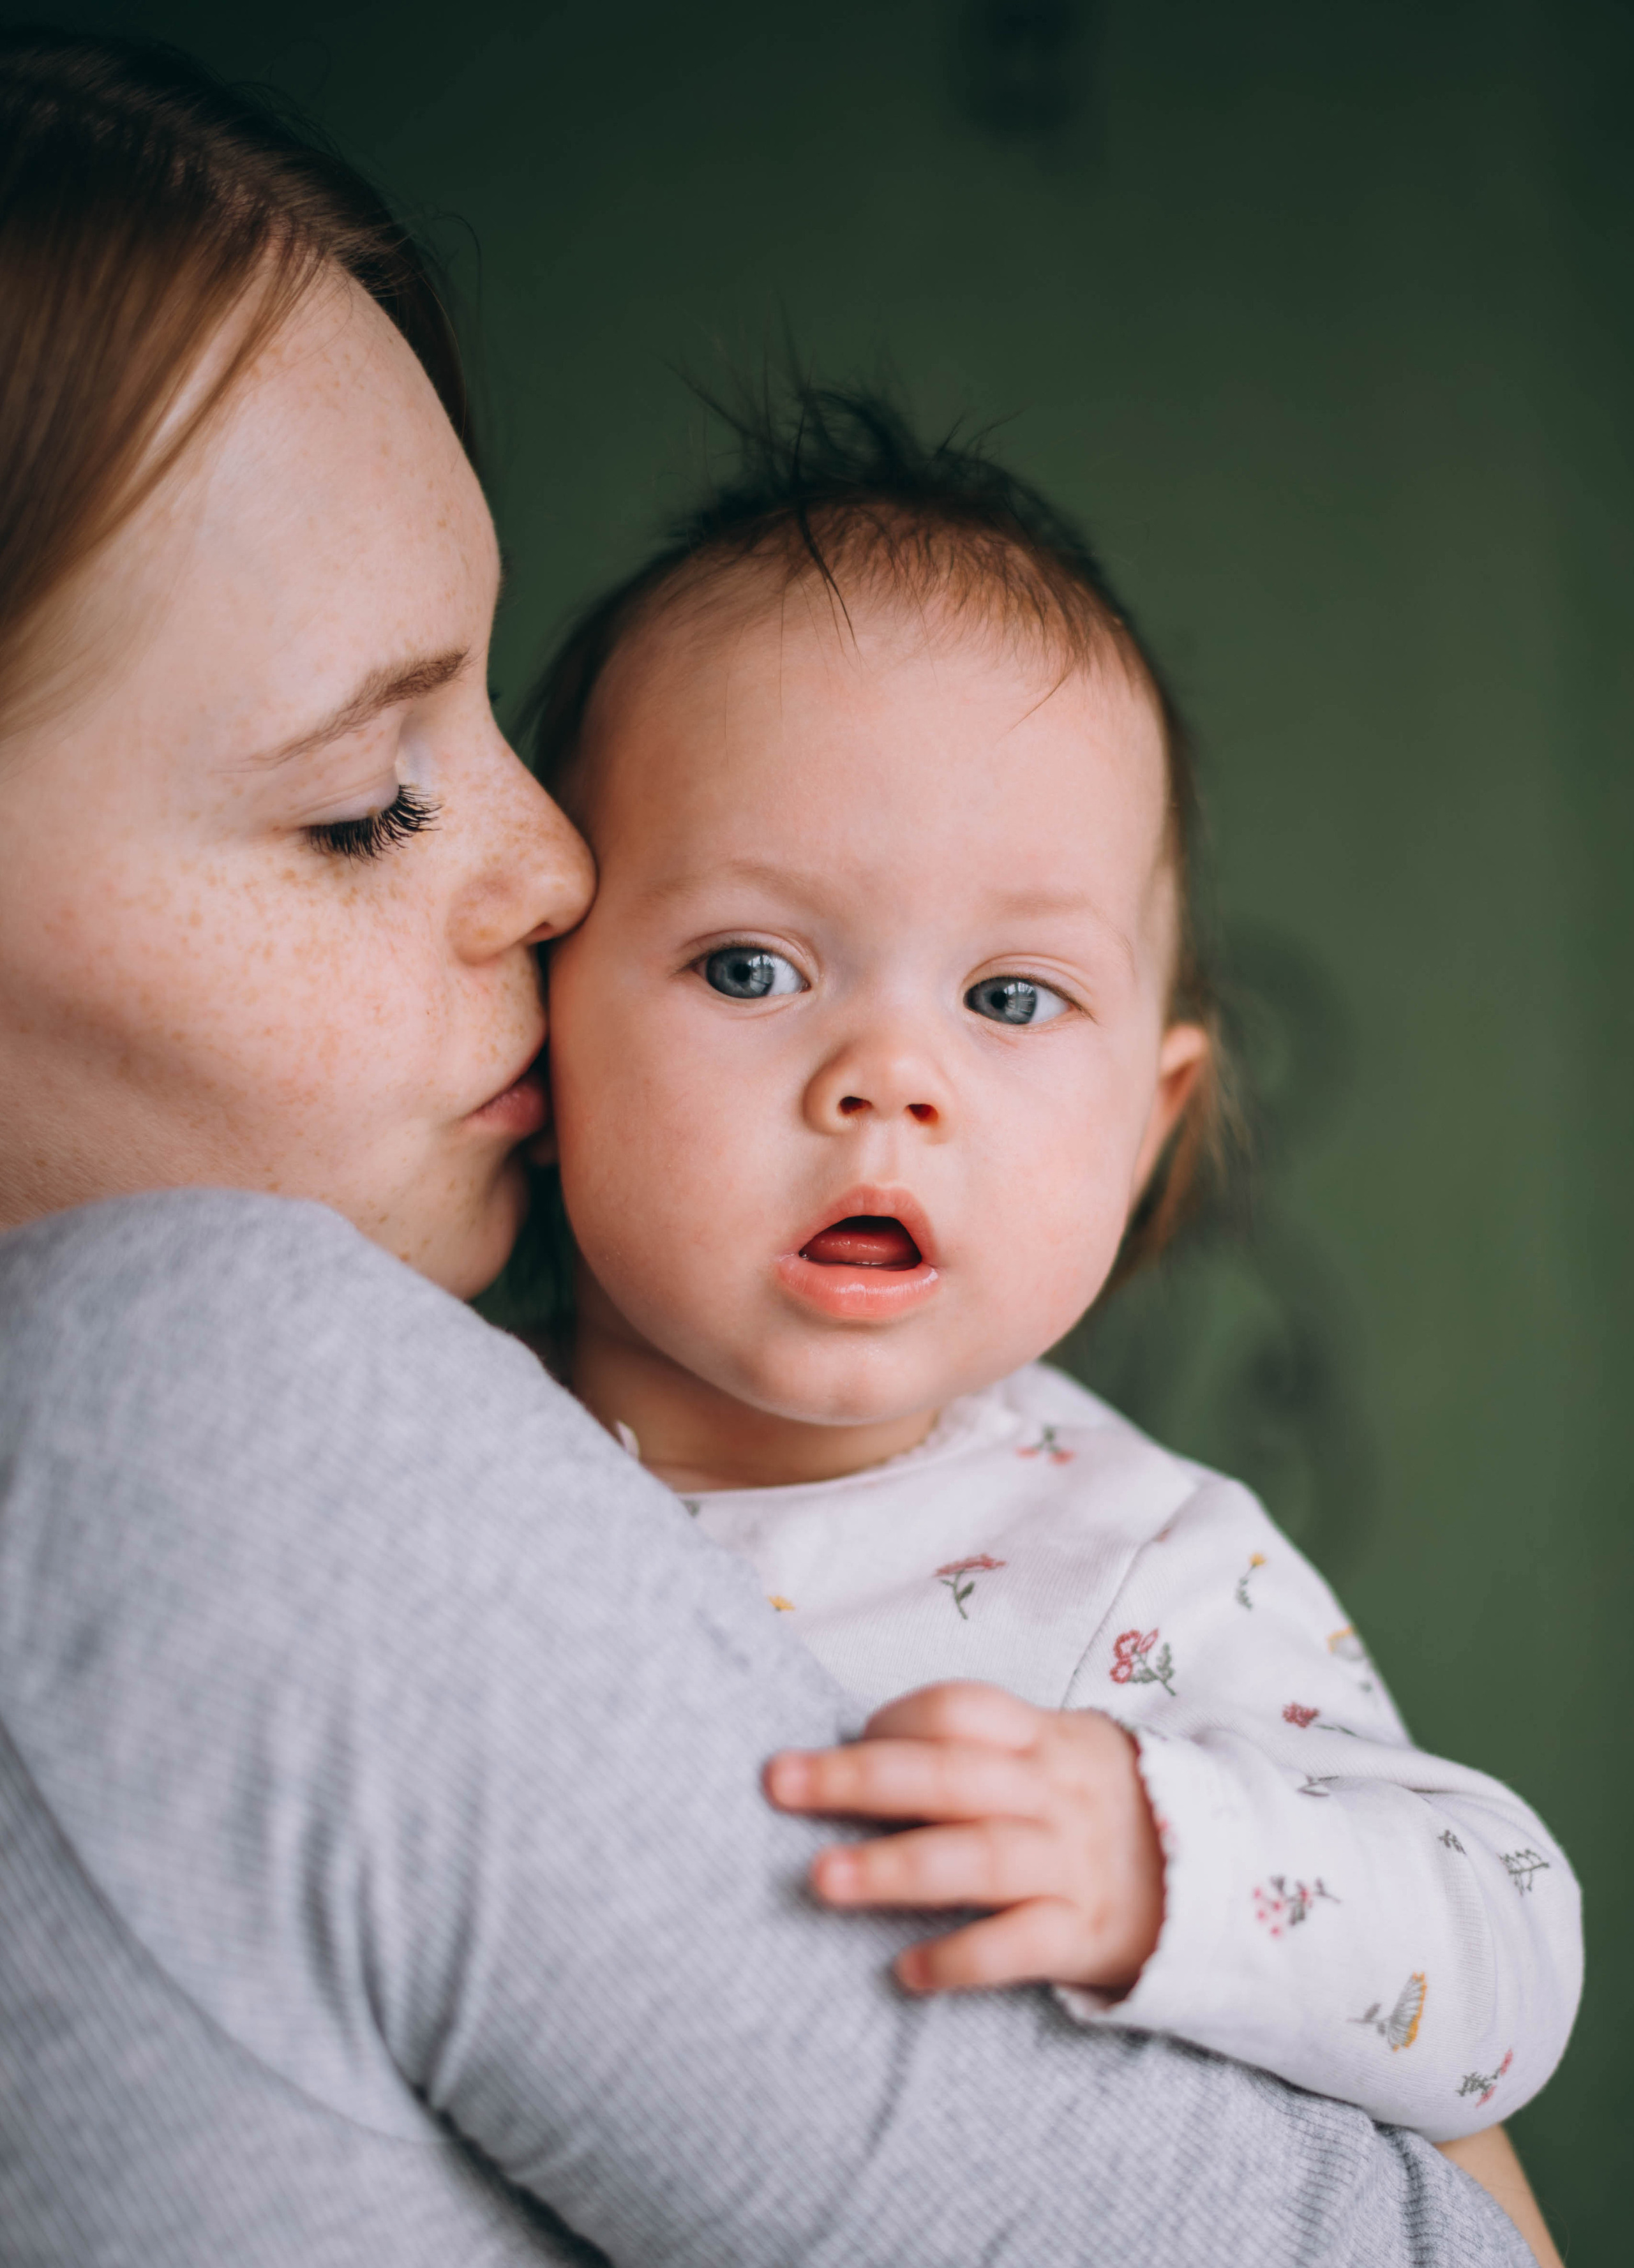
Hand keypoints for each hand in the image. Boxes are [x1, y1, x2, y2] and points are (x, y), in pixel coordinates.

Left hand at [764, 1681, 1163, 1996]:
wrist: (1213, 1876)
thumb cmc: (1094, 1808)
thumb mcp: (1056, 1755)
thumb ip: (977, 1751)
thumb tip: (860, 1751)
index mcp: (1042, 1740)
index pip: (964, 1710)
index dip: (900, 1718)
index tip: (847, 1734)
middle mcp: (1055, 1795)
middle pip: (951, 1777)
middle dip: (859, 1777)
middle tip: (779, 1782)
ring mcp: (1072, 1865)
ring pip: (979, 1858)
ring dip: (895, 1866)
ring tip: (820, 1878)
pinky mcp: (1087, 1933)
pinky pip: (1020, 1946)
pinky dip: (962, 1959)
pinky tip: (907, 1975)